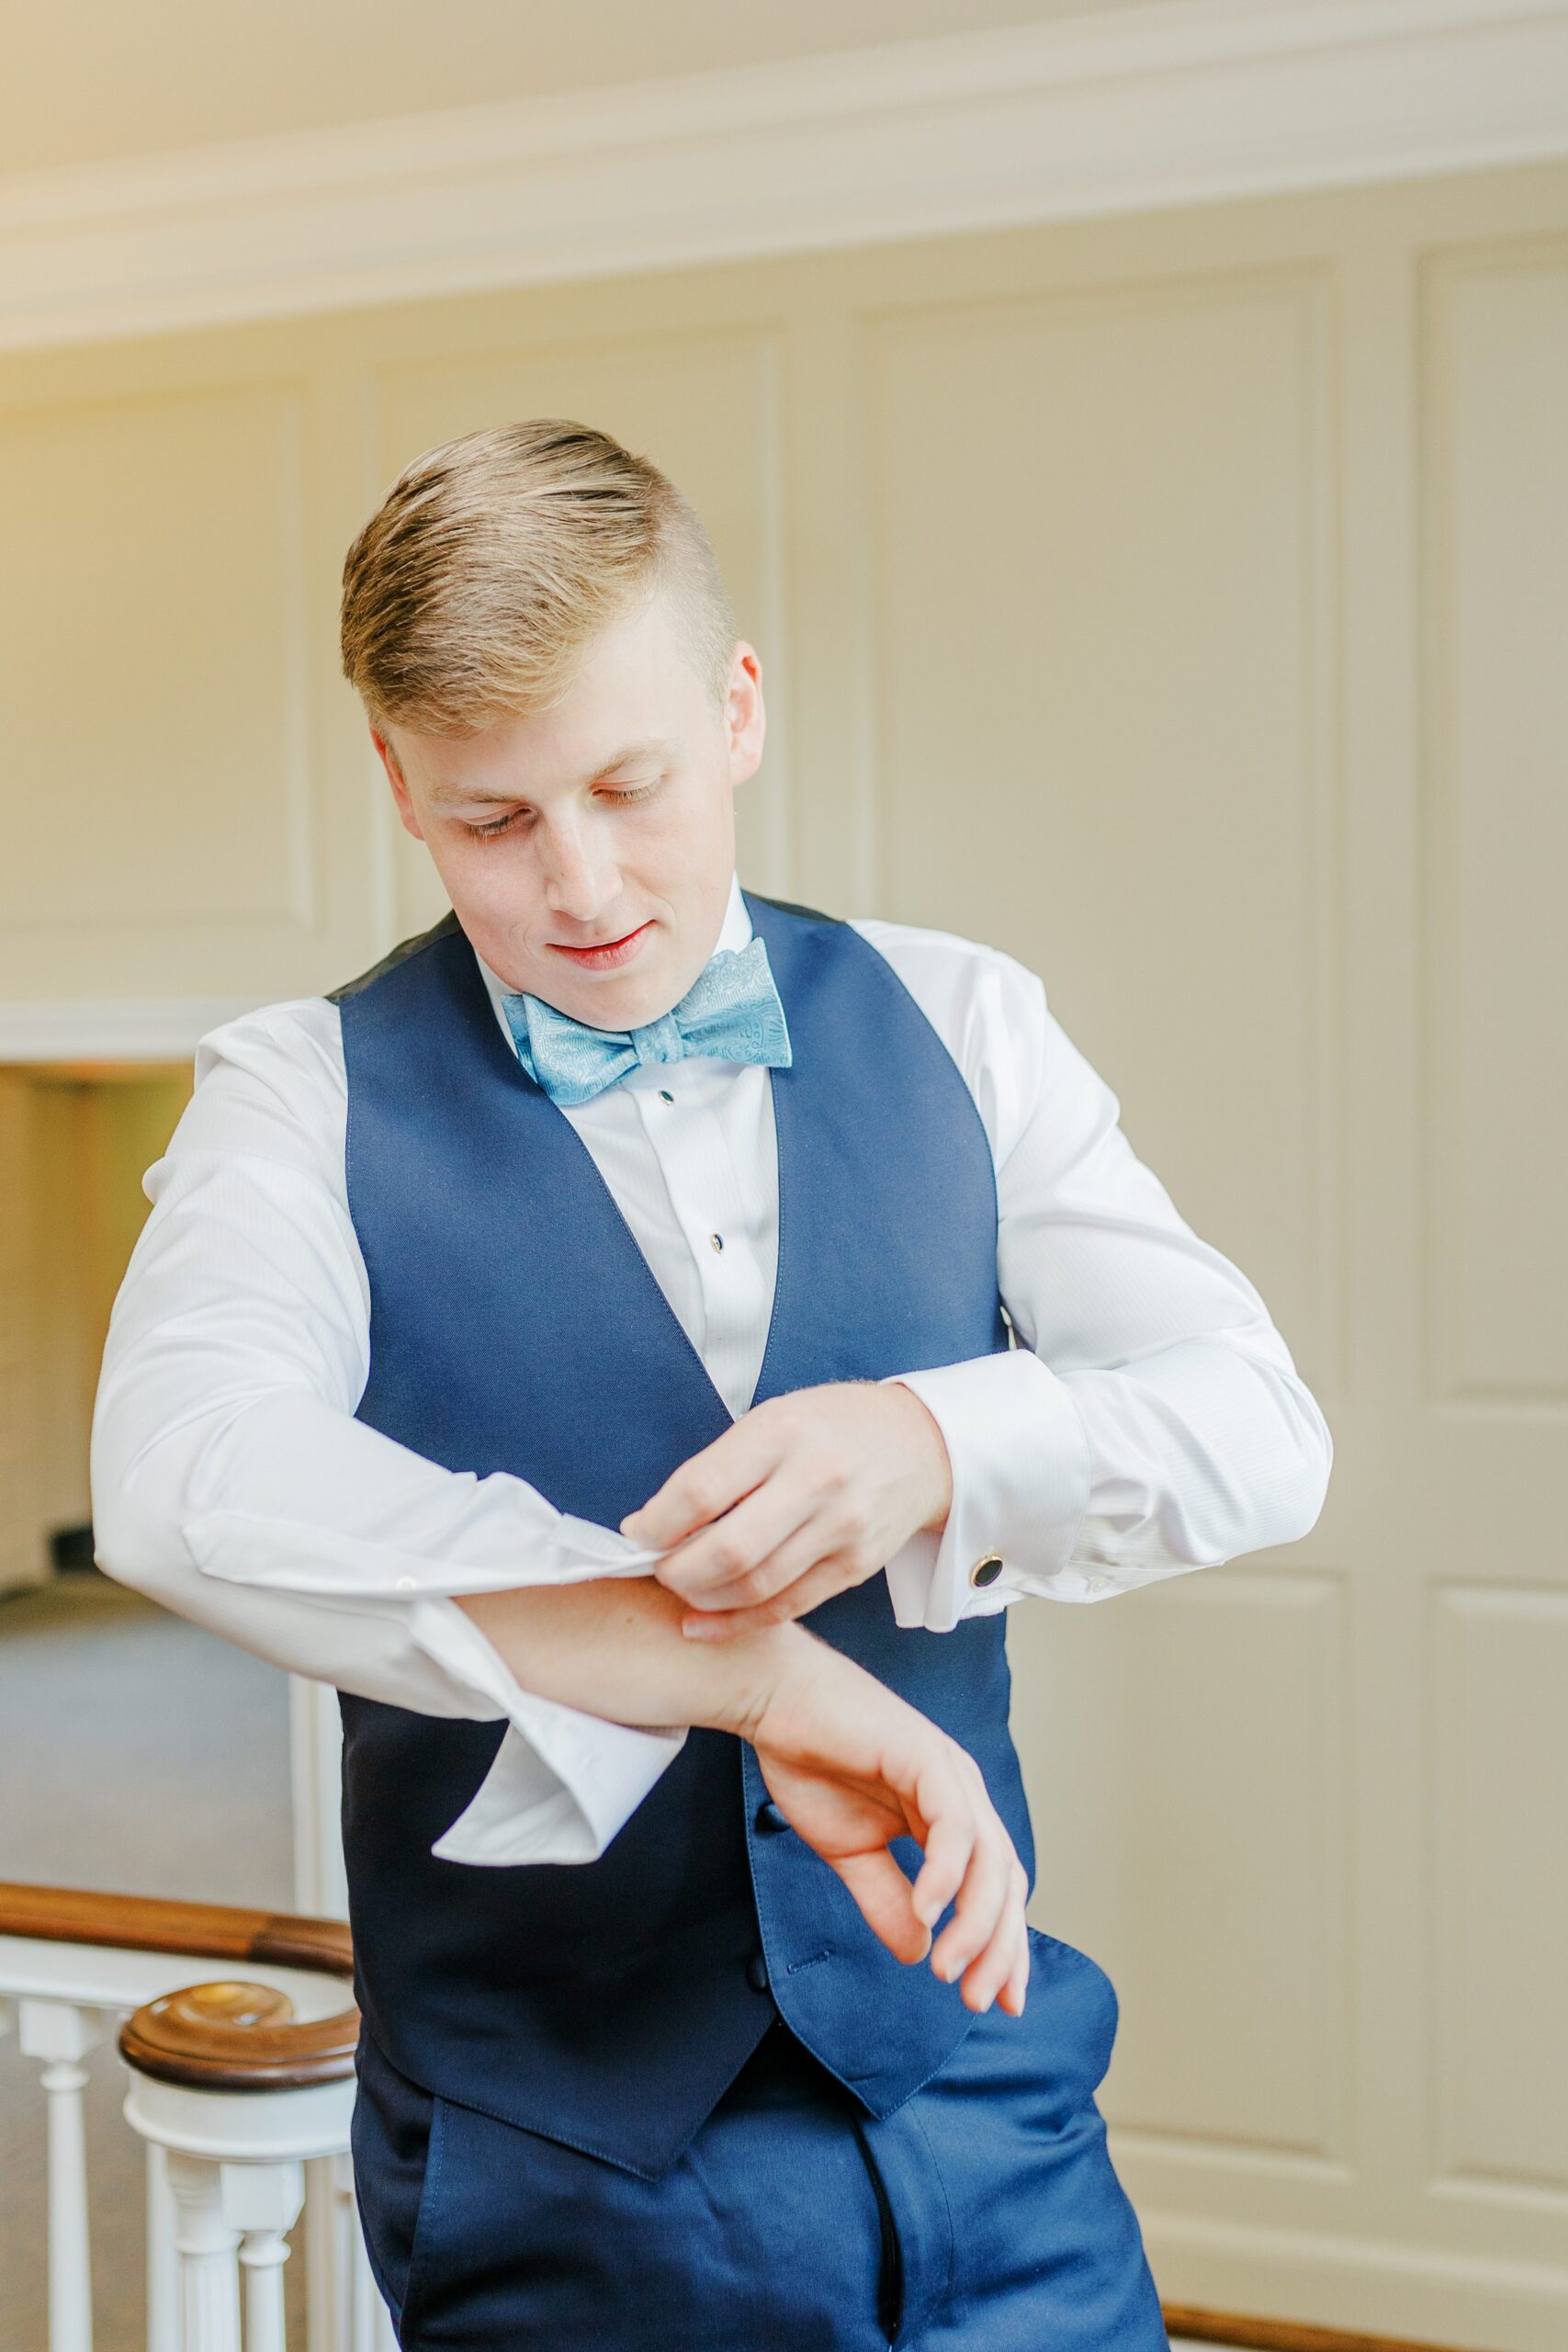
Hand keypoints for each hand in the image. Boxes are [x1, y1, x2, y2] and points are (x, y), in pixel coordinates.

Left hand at [621, 1380, 952, 1637]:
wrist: (921, 1444)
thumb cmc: (833, 1426)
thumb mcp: (774, 1418)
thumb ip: (717, 1468)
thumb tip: (650, 1522)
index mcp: (782, 1433)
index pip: (702, 1491)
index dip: (657, 1524)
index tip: (639, 1535)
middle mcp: (816, 1480)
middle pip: (728, 1550)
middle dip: (676, 1572)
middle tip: (657, 1570)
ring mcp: (842, 1527)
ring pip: (755, 1587)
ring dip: (703, 1599)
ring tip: (682, 1590)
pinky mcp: (856, 1565)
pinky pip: (787, 1607)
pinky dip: (739, 1622)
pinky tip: (707, 1621)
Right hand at [741, 1635, 1028, 2016]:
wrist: (773, 1700)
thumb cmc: (811, 1761)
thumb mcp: (850, 1852)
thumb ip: (885, 1899)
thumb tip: (916, 1952)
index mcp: (948, 1815)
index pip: (995, 1888)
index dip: (1001, 1945)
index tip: (994, 1999)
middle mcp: (960, 1794)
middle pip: (1005, 1880)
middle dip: (997, 1946)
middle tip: (974, 1997)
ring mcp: (948, 1773)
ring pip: (989, 1858)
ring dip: (974, 1921)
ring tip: (947, 1967)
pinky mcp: (925, 1756)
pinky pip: (952, 1824)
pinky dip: (946, 1873)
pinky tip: (928, 1911)